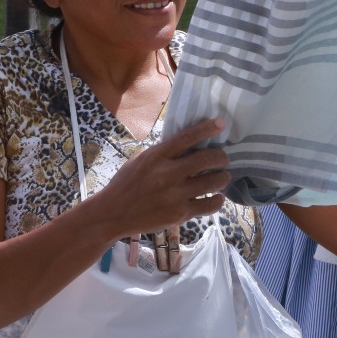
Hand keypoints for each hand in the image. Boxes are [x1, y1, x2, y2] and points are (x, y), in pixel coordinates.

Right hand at [93, 119, 230, 239]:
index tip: (221, 123)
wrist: (113, 214)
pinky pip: (209, 205)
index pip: (187, 138)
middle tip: (223, 159)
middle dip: (221, 157)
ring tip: (223, 177)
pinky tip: (217, 197)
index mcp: (156, 156)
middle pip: (207, 159)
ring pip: (213, 182)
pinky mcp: (180, 214)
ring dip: (223, 177)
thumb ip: (163, 153)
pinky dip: (218, 200)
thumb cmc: (126, 184)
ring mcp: (175, 195)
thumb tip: (189, 144)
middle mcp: (167, 174)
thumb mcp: (140, 160)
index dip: (207, 128)